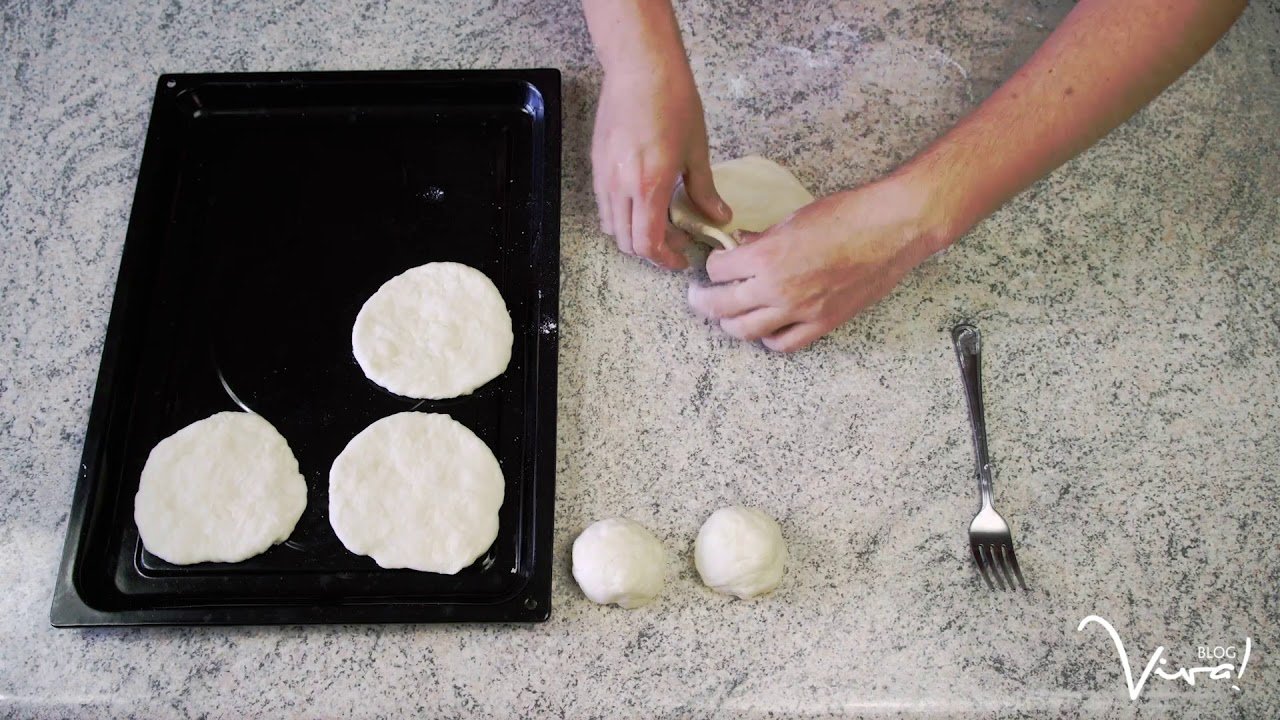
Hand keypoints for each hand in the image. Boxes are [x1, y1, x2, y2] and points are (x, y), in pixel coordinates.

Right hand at [592, 67, 730, 269]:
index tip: (681, 259)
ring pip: (612, 226)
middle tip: (676, 242)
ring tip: (659, 222)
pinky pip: (604, 204)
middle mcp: (621, 187)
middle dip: (652, 250)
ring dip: (634, 233)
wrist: (640, 68)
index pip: (648, 243)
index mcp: (649, 186)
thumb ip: (704, 189)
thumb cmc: (673, 103)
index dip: (664, 259)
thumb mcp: (696, 150)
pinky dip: (622, 215)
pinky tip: (641, 200)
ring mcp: (604, 176)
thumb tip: (719, 216)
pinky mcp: (596, 164)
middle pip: (627, 241)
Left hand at [687, 175, 948, 351]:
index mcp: (766, 256)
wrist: (892, 229)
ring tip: (726, 316)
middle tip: (698, 297)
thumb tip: (742, 244)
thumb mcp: (793, 217)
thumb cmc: (847, 214)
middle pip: (720, 306)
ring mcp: (799, 310)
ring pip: (745, 331)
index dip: (713, 265)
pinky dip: (768, 338)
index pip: (717, 269)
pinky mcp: (823, 323)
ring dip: (729, 324)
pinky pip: (784, 343)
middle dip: (703, 301)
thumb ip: (763, 238)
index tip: (716, 263)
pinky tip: (766, 328)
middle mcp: (777, 288)